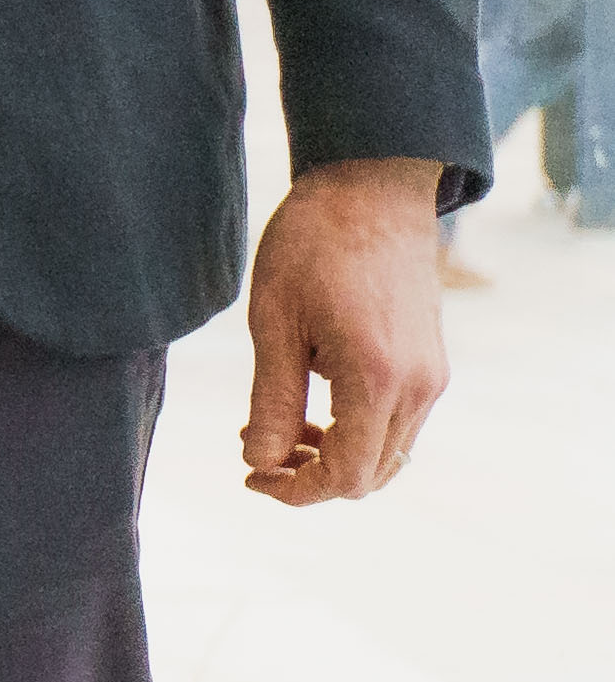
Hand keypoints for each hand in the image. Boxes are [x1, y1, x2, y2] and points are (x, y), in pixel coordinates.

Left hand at [239, 156, 452, 504]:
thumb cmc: (313, 245)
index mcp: (377, 379)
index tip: (251, 475)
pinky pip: (397, 423)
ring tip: (276, 425)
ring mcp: (431, 377)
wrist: (373, 190)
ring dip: (334, 455)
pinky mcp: (431, 364)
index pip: (346, 476)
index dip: (296, 490)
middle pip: (370, 475)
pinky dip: (356, 431)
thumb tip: (259, 463)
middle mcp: (417, 387)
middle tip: (255, 449)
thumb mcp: (274, 321)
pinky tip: (309, 404)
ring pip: (387, 454)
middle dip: (311, 476)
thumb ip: (272, 399)